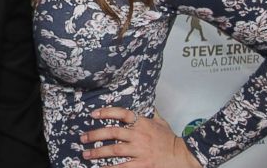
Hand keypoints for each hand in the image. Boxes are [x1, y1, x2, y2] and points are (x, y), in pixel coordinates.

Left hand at [80, 107, 200, 166]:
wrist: (183, 156)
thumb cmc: (171, 140)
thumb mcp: (161, 123)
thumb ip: (152, 114)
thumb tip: (147, 105)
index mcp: (143, 123)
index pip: (122, 114)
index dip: (106, 112)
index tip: (93, 114)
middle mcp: (139, 135)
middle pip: (113, 132)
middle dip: (95, 135)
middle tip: (83, 138)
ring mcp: (140, 151)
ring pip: (114, 150)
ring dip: (98, 152)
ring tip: (86, 154)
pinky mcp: (142, 164)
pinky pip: (122, 167)